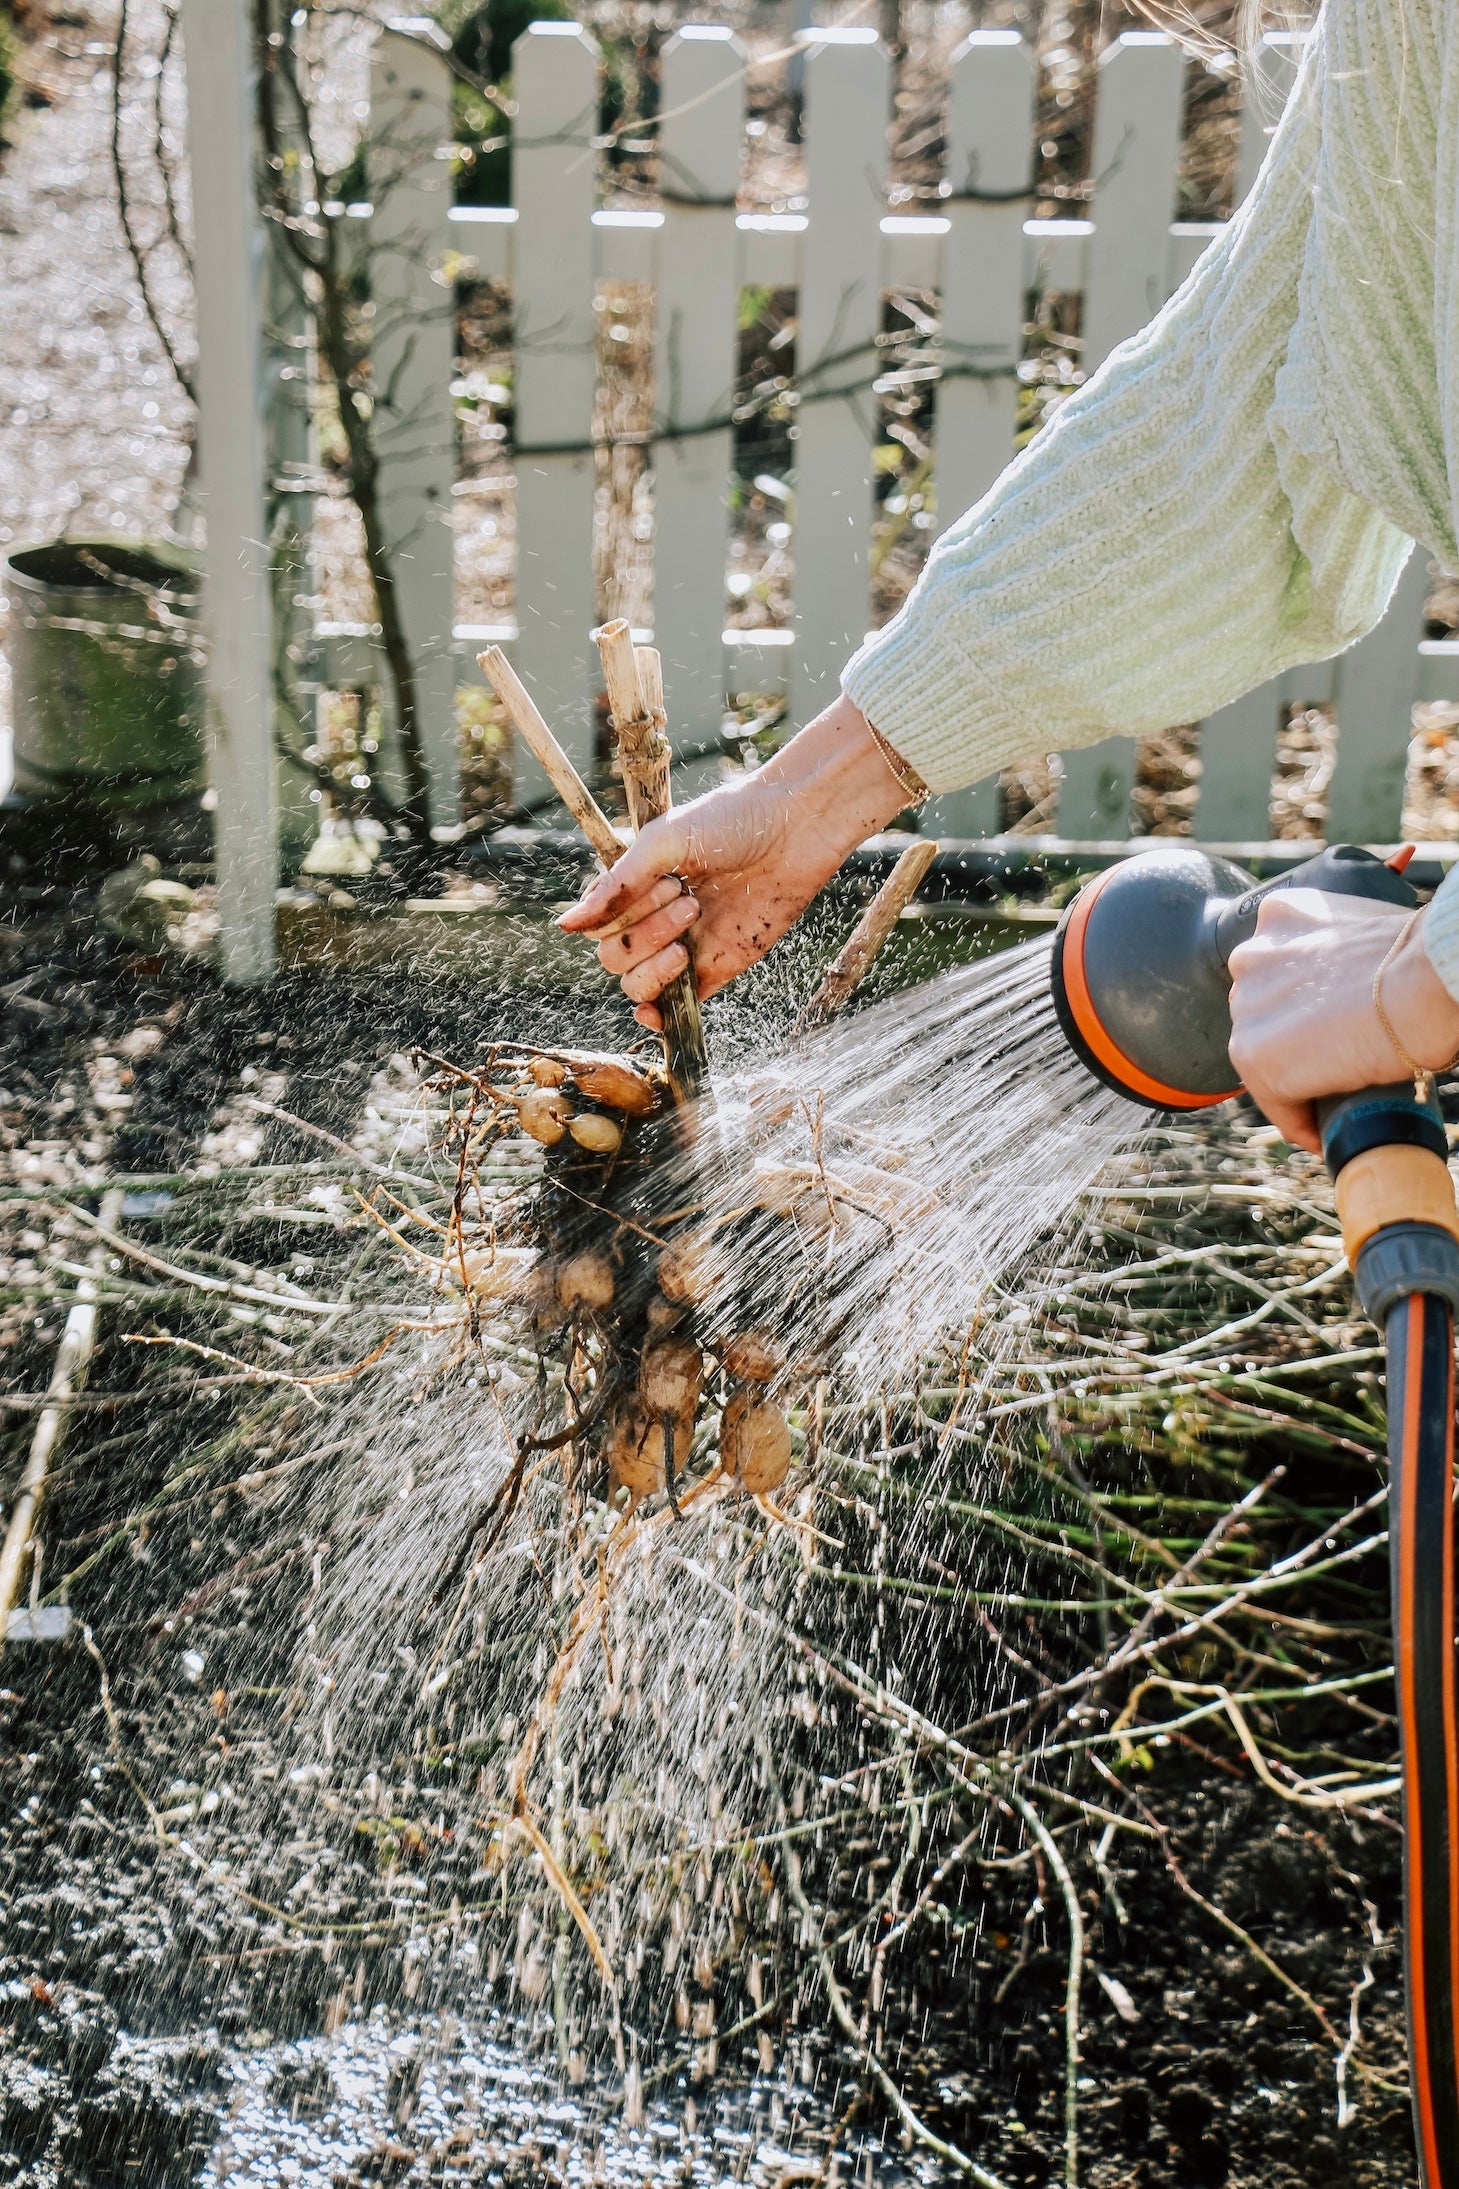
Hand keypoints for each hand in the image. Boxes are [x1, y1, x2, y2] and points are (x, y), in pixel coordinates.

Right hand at [557, 694, 912, 1028]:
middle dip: (645, 931)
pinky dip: (657, 1015)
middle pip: (614, 957)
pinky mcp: (715, 968)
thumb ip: (615, 887)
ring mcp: (682, 946)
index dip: (622, 913)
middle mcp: (653, 919)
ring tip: (694, 921)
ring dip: (655, 964)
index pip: (598, 925)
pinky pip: (674, 1007)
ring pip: (636, 984)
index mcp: (635, 888)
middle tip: (688, 897)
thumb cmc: (730, 821)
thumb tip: (564, 927)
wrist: (795, 828)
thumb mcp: (663, 843)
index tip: (666, 880)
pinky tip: (654, 1011)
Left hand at [1227, 888, 1458, 1151]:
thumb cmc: (1426, 959)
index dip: (1303, 1011)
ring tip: (1334, 1102)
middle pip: (1263, 1016)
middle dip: (1294, 1043)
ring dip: (1296, 1083)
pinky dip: (1301, 1122)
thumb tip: (1353, 994)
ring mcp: (1248, 1007)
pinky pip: (1276, 1102)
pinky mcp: (1255, 1056)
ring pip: (1265, 1060)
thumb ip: (1341, 956)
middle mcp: (1252, 955)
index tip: (1329, 1036)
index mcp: (1282, 917)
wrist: (1432, 977)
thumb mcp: (1367, 936)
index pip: (1278, 977)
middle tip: (1336, 1069)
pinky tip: (1327, 1131)